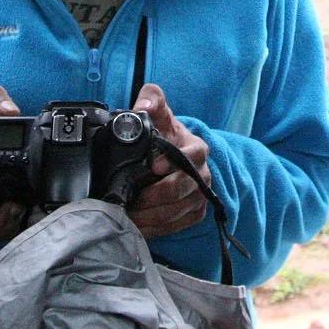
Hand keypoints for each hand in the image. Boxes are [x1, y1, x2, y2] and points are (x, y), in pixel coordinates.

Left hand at [127, 83, 211, 238]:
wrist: (177, 156)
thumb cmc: (167, 136)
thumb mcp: (160, 115)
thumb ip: (153, 100)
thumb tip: (143, 105)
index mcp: (197, 149)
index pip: (190, 158)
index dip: (171, 163)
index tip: (152, 166)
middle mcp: (203, 175)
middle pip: (181, 190)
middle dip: (152, 196)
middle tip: (128, 198)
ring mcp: (200, 197)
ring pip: (176, 212)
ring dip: (149, 216)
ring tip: (126, 213)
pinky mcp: (194, 214)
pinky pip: (175, 226)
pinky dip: (154, 228)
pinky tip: (136, 225)